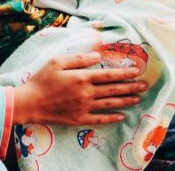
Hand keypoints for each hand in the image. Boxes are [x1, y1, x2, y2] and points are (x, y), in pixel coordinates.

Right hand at [12, 53, 147, 125]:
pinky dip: (112, 117)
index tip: (137, 70)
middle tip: (145, 85)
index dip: (124, 72)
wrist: (30, 103)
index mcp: (81, 77)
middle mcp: (86, 93)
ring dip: (126, 101)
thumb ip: (78, 58)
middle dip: (130, 87)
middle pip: (113, 90)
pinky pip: (100, 118)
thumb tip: (97, 56)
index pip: (108, 75)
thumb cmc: (41, 80)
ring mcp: (84, 107)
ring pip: (110, 104)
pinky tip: (122, 116)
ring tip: (138, 98)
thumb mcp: (57, 62)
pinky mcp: (80, 118)